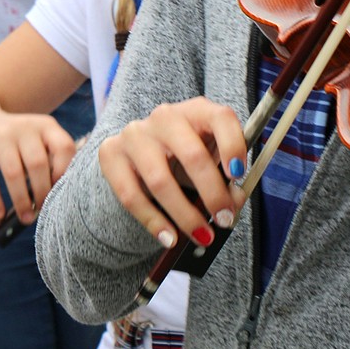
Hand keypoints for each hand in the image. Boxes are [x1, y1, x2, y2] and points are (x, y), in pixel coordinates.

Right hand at [0, 107, 75, 224]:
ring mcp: (1, 136)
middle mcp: (25, 127)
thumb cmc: (19, 143)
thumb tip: (60, 198)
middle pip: (38, 163)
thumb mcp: (38, 141)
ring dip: (21, 201)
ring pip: (14, 173)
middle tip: (42, 211)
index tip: (60, 192)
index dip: (64, 172)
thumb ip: (52, 161)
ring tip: (26, 218)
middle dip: (42, 193)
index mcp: (46, 126)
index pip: (64, 147)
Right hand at [98, 97, 247, 250]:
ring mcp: (135, 134)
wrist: (141, 150)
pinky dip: (153, 222)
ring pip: (160, 180)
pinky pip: (131, 195)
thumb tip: (234, 202)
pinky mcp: (111, 153)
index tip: (238, 175)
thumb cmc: (186, 155)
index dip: (232, 146)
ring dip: (184, 214)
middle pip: (191, 155)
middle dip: (212, 193)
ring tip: (201, 236)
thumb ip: (226, 177)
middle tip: (225, 219)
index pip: (220, 118)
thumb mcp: (210, 158)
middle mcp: (165, 117)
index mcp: (197, 110)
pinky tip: (169, 238)